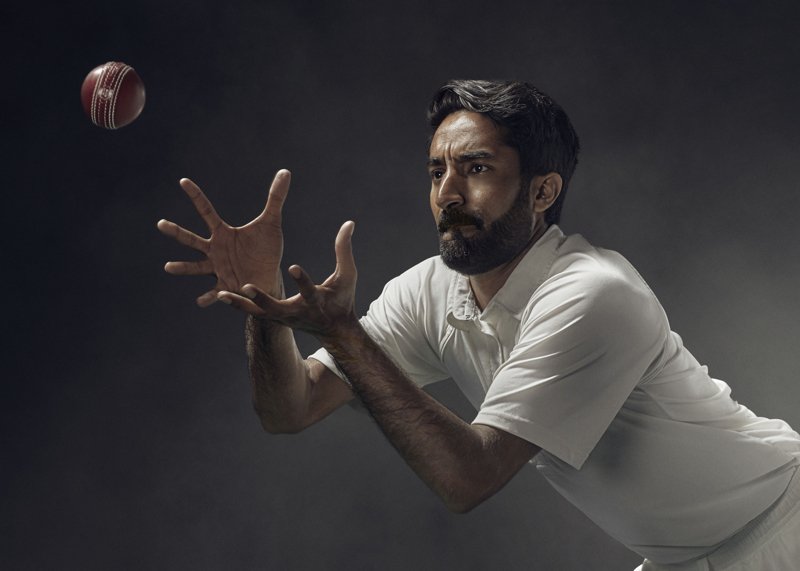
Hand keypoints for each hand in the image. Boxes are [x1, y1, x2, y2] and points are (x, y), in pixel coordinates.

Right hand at [157, 170, 289, 305]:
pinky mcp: (225, 286)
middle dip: (177, 232)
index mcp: (223, 233)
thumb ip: (276, 198)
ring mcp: (217, 268)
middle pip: (192, 239)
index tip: (183, 180)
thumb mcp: (272, 223)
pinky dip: (209, 297)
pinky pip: (214, 292)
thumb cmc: (266, 249)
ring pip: (196, 267)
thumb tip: (286, 171)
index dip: (196, 195)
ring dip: (183, 267)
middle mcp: (215, 250)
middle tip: (161, 224)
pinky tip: (200, 301)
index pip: (206, 211)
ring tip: (168, 266)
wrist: (269, 276)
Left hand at [219, 221, 357, 339]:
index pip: (309, 291)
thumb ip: (344, 250)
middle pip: (276, 308)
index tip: (293, 267)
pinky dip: (238, 305)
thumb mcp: (347, 276)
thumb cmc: (342, 299)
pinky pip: (253, 312)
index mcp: (316, 302)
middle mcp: (296, 313)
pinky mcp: (274, 319)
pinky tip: (221, 294)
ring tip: (222, 293)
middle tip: (246, 286)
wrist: (334, 329)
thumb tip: (349, 222)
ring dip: (241, 304)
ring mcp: (283, 318)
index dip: (302, 280)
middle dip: (261, 299)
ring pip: (259, 312)